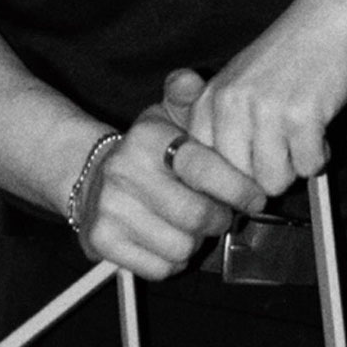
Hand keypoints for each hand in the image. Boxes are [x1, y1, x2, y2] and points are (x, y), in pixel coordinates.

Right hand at [78, 99, 265, 278]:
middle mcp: (124, 171)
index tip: (254, 197)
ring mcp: (110, 208)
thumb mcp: (167, 114)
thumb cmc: (148, 149)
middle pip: (196, 215)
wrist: (92, 174)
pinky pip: (159, 268)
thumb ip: (186, 94)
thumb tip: (190, 79)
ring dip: (195, 241)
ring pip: (181, 247)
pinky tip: (167, 238)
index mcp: (147, 137)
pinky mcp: (102, 241)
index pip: (202, 168)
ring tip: (189, 224)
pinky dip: (172, 261)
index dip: (237, 187)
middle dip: (218, 219)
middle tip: (220, 213)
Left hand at [164, 0, 346, 196]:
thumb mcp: (239, 82)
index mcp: (210, 98)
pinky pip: (309, 167)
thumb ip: (225, 127)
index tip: (250, 172)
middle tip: (284, 146)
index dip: (231, 179)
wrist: (329, 15)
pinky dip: (320, 155)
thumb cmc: (288, 53)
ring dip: (295, 166)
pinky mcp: (301, 115)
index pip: (204, 167)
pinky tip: (320, 127)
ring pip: (274, 182)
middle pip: (240, 182)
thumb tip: (228, 190)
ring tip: (301, 134)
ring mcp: (265, 110)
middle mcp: (231, 105)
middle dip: (266, 173)